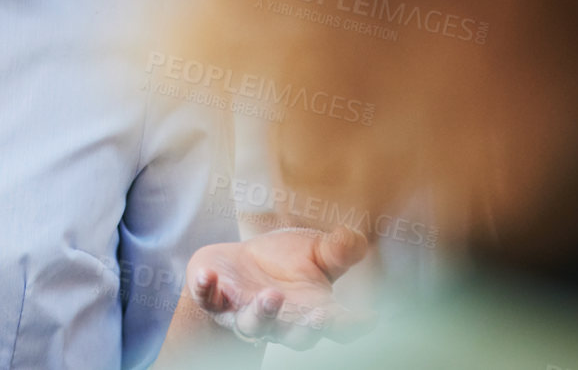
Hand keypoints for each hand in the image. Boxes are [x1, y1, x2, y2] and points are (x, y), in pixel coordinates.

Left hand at [185, 226, 374, 349]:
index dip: (354, 325)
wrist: (240, 264)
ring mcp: (246, 314)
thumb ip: (337, 249)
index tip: (370, 318)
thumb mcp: (314, 250)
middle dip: (308, 328)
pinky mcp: (215, 301)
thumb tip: (355, 239)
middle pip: (298, 337)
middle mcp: (281, 321)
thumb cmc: (284, 262)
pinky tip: (208, 275)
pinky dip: (206, 289)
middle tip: (319, 315)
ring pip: (254, 325)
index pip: (339, 326)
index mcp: (313, 311)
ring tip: (271, 296)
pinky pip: (208, 301)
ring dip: (263, 314)